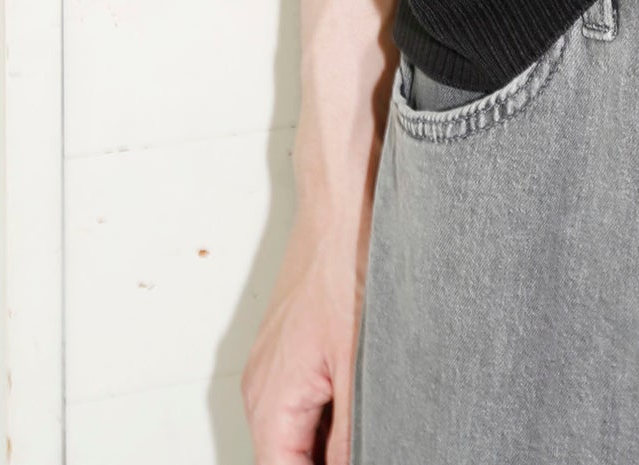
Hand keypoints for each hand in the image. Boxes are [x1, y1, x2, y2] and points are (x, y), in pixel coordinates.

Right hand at [242, 201, 369, 463]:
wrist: (342, 200)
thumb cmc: (345, 262)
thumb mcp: (359, 363)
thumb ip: (353, 432)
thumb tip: (362, 462)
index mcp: (270, 401)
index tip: (367, 461)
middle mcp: (262, 389)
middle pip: (288, 457)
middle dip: (326, 460)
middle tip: (376, 444)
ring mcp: (274, 366)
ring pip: (297, 432)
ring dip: (329, 442)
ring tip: (374, 431)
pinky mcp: (292, 348)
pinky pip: (304, 401)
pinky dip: (330, 415)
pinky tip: (364, 407)